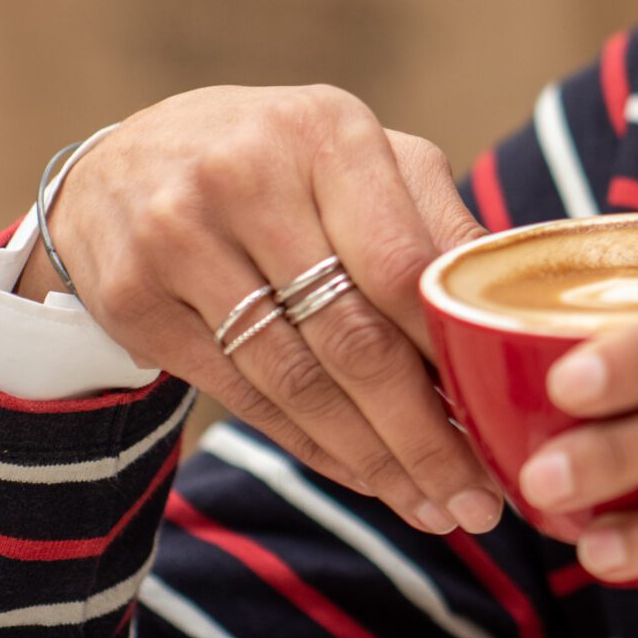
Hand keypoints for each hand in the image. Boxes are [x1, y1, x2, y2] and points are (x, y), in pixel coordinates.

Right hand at [30, 87, 503, 535]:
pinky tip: (362, 476)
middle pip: (351, 336)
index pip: (402, 264)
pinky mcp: (133, 300)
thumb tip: (515, 307)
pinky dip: (312, 447)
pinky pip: (241, 396)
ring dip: (372, 458)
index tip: (504, 411)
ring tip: (432, 504)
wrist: (123, 162)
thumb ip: (434, 221)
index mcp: (328, 133)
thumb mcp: (359, 156)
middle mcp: (247, 178)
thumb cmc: (281, 159)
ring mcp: (179, 239)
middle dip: (423, 431)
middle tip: (476, 497)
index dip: (453, 348)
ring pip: (295, 381)